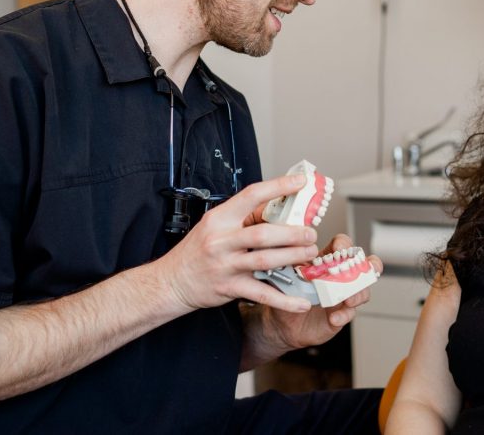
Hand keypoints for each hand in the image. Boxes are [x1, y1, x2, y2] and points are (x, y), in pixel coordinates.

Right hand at [157, 174, 320, 313]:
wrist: (172, 280)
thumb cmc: (197, 250)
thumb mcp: (214, 225)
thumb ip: (243, 217)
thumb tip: (278, 206)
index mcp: (220, 218)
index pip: (251, 195)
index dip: (278, 186)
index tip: (300, 181)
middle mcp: (222, 240)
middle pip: (263, 233)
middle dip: (292, 233)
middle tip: (311, 232)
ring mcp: (225, 265)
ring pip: (265, 260)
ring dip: (292, 257)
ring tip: (310, 254)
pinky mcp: (229, 287)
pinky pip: (262, 293)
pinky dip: (285, 300)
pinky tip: (301, 301)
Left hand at [260, 233, 383, 352]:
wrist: (282, 323)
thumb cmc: (285, 295)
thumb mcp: (286, 275)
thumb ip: (291, 264)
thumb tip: (290, 251)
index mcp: (327, 262)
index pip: (343, 246)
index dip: (344, 244)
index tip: (340, 249)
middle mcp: (339, 277)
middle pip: (364, 266)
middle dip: (369, 266)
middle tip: (361, 271)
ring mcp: (342, 296)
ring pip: (363, 291)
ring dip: (358, 293)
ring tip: (348, 299)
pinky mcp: (341, 315)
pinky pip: (350, 314)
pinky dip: (344, 315)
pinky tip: (334, 317)